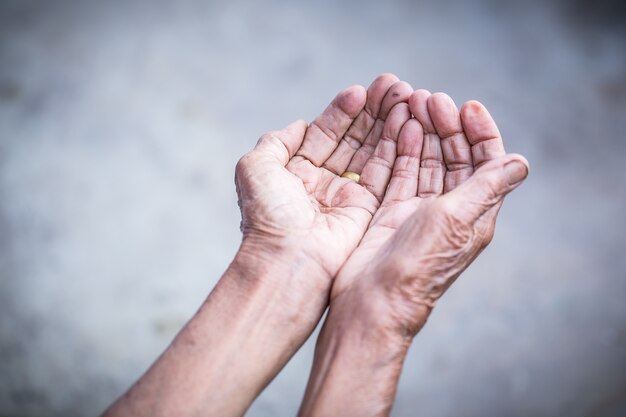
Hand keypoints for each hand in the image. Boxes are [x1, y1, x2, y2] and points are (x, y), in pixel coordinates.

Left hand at [235, 74, 412, 283]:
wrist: (288, 258)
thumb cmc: (268, 215)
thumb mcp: (255, 167)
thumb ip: (275, 141)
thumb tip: (298, 124)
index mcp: (297, 171)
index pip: (325, 132)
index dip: (342, 111)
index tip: (359, 91)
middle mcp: (323, 181)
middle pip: (353, 138)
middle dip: (372, 111)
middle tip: (392, 85)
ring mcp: (347, 195)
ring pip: (372, 151)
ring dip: (388, 123)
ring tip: (404, 96)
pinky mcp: (368, 209)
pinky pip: (386, 172)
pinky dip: (397, 147)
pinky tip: (406, 122)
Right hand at [298, 91, 528, 416]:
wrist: (374, 300)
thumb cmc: (418, 264)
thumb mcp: (459, 218)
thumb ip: (488, 186)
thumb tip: (521, 162)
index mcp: (475, 212)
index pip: (486, 162)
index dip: (480, 132)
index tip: (467, 107)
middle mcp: (449, 209)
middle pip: (454, 156)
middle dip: (446, 125)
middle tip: (432, 98)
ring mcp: (418, 210)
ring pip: (426, 160)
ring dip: (423, 131)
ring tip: (413, 102)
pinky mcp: (392, 211)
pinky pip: (401, 172)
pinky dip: (402, 149)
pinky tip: (401, 126)